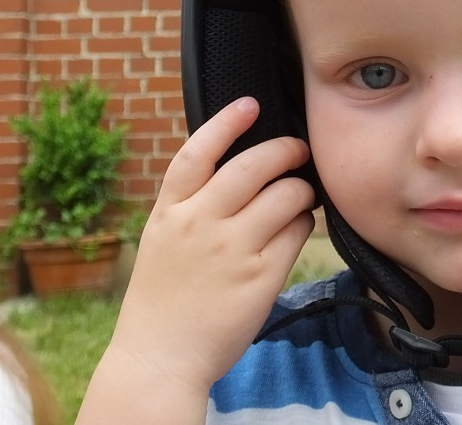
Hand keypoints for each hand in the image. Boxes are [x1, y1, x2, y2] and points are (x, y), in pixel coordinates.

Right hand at [107, 97, 313, 393]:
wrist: (160, 358)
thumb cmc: (164, 297)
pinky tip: (295, 229)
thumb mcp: (163, 238)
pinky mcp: (261, 276)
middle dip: (285, 150)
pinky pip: (296, 232)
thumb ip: (193, 202)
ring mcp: (232, 250)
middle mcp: (201, 224)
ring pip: (286, 195)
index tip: (250, 104)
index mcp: (171, 211)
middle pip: (254, 165)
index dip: (227, 123)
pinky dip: (301, 225)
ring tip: (299, 197)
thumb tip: (237, 165)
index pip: (198, 152)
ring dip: (301, 190)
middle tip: (298, 149)